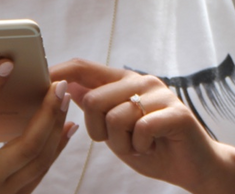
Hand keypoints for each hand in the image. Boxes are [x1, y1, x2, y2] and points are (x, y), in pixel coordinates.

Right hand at [0, 60, 74, 193]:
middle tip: (59, 85)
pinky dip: (56, 149)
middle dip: (48, 111)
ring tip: (65, 100)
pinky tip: (65, 128)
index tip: (6, 64)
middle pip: (28, 143)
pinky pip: (41, 172)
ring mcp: (2, 192)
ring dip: (56, 127)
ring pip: (40, 159)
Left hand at [51, 59, 234, 193]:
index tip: (40, 81)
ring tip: (139, 145)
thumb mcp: (115, 130)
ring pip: (114, 116)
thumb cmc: (153, 148)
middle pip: (93, 98)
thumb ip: (96, 107)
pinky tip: (152, 146)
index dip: (60, 72)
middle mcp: (143, 81)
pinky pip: (139, 128)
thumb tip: (68, 84)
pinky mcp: (177, 112)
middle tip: (120, 142)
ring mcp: (162, 95)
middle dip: (98, 131)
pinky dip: (140, 146)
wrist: (194, 167)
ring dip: (121, 142)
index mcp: (126, 82)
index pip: (85, 67)